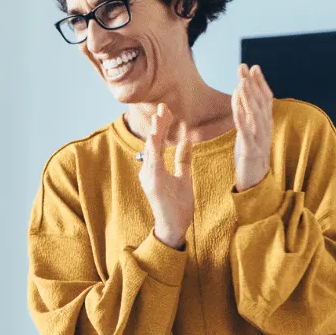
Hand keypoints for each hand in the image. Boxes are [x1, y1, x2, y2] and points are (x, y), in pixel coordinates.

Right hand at [139, 103, 195, 248]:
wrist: (174, 228)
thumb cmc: (177, 206)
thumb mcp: (183, 178)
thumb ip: (183, 160)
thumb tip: (187, 140)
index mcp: (155, 168)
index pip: (159, 142)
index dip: (162, 125)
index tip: (166, 109)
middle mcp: (148, 170)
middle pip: (153, 142)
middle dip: (157, 124)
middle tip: (162, 106)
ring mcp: (149, 177)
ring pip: (152, 150)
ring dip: (154, 133)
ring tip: (157, 117)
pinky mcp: (153, 185)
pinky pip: (153, 164)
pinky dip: (154, 149)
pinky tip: (154, 137)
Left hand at [232, 64, 274, 192]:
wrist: (256, 185)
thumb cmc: (251, 158)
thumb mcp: (249, 134)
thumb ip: (249, 117)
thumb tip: (244, 97)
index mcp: (265, 125)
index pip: (265, 99)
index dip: (260, 83)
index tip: (253, 67)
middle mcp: (265, 129)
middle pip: (260, 103)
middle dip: (252, 83)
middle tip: (244, 67)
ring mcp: (259, 140)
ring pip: (255, 114)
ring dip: (248, 96)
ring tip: (241, 81)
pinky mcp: (250, 151)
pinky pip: (245, 131)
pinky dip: (241, 116)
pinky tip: (236, 104)